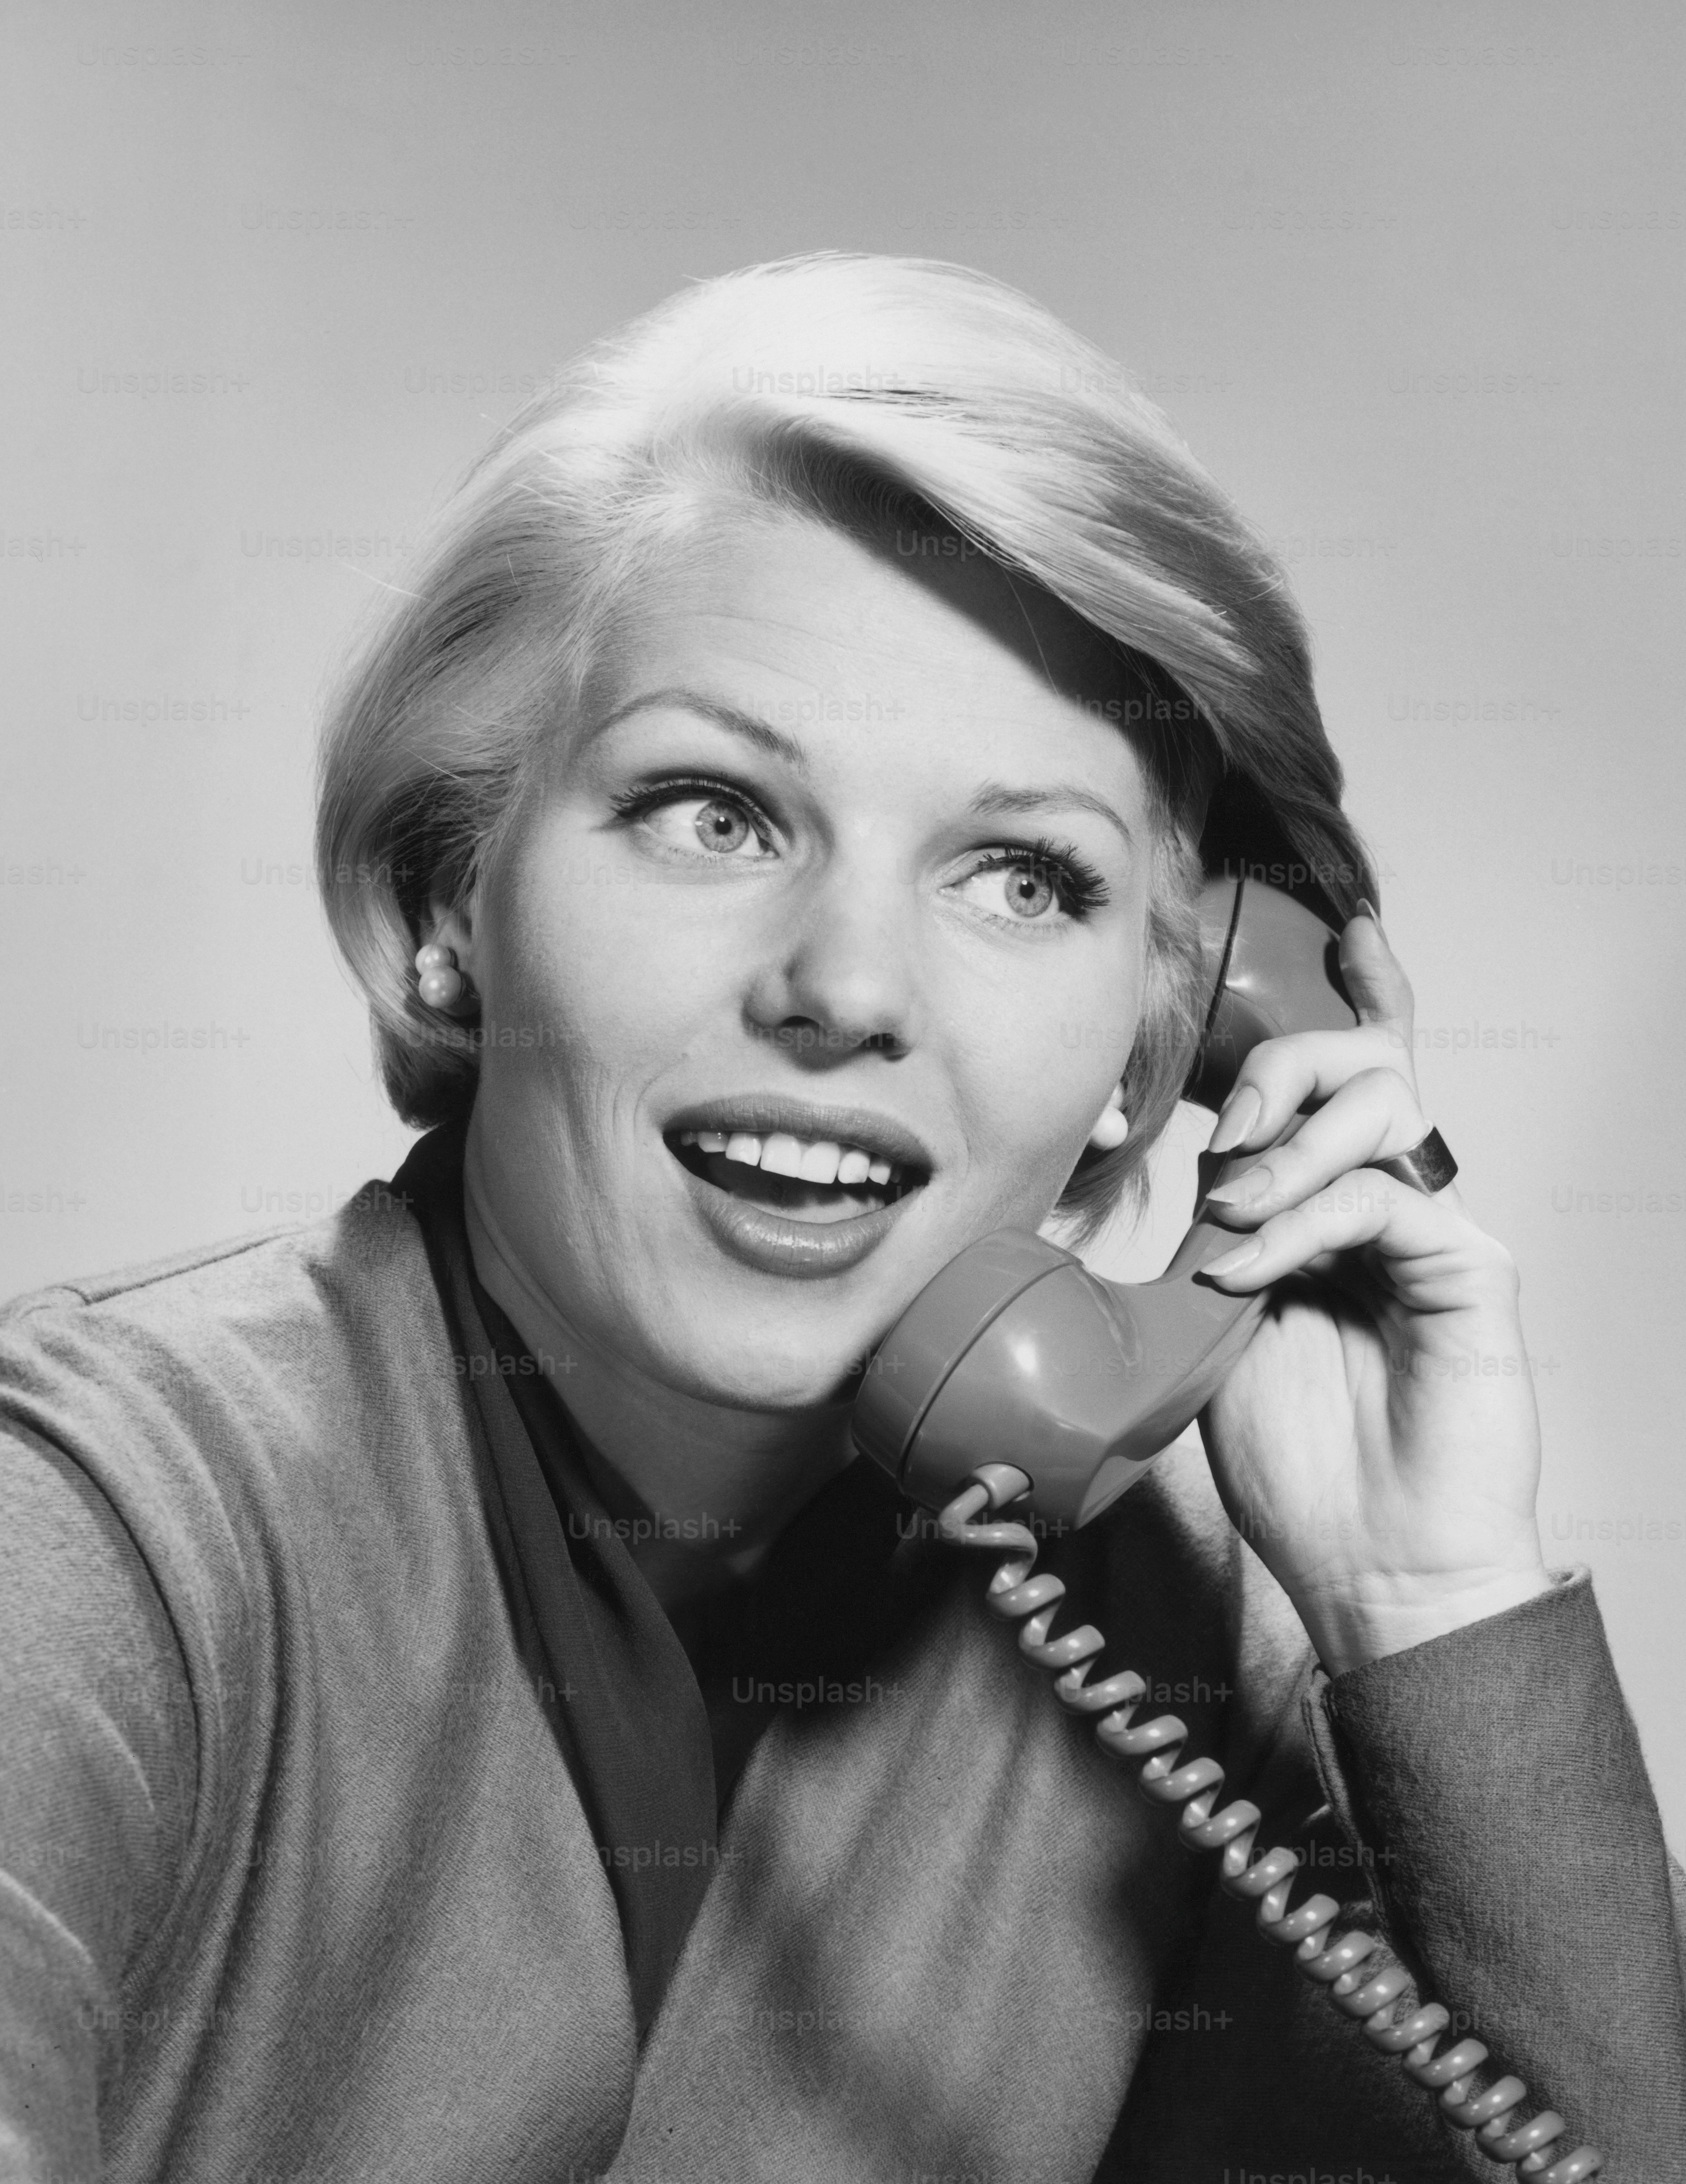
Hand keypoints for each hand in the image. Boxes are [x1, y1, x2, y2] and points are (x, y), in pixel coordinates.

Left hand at [1195, 907, 1550, 1675]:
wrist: (1371, 1566)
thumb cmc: (1300, 1460)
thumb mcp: (1212, 1331)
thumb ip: (1207, 1243)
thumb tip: (1165, 1179)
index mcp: (1337, 1207)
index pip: (1351, 1077)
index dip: (1351, 995)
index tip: (1343, 927)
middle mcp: (1394, 1202)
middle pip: (1364, 1058)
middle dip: (1280, 1067)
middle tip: (1224, 1137)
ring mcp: (1437, 1230)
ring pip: (1383, 1101)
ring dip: (1286, 1145)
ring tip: (1233, 1219)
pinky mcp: (1470, 1268)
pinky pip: (1383, 1192)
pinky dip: (1302, 1216)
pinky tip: (1251, 1267)